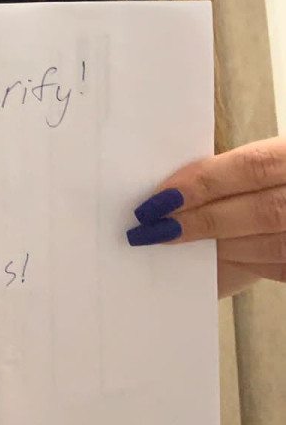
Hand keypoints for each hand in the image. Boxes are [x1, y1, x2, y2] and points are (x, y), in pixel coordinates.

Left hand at [126, 135, 285, 298]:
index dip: (204, 182)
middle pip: (260, 212)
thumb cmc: (281, 174)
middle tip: (152, 228)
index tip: (158, 197)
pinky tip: (208, 260)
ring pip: (272, 245)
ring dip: (217, 248)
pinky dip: (243, 265)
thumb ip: (238, 172)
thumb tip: (175, 189)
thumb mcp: (276, 156)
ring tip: (169, 244)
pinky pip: (281, 268)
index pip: (252, 167)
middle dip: (201, 221)